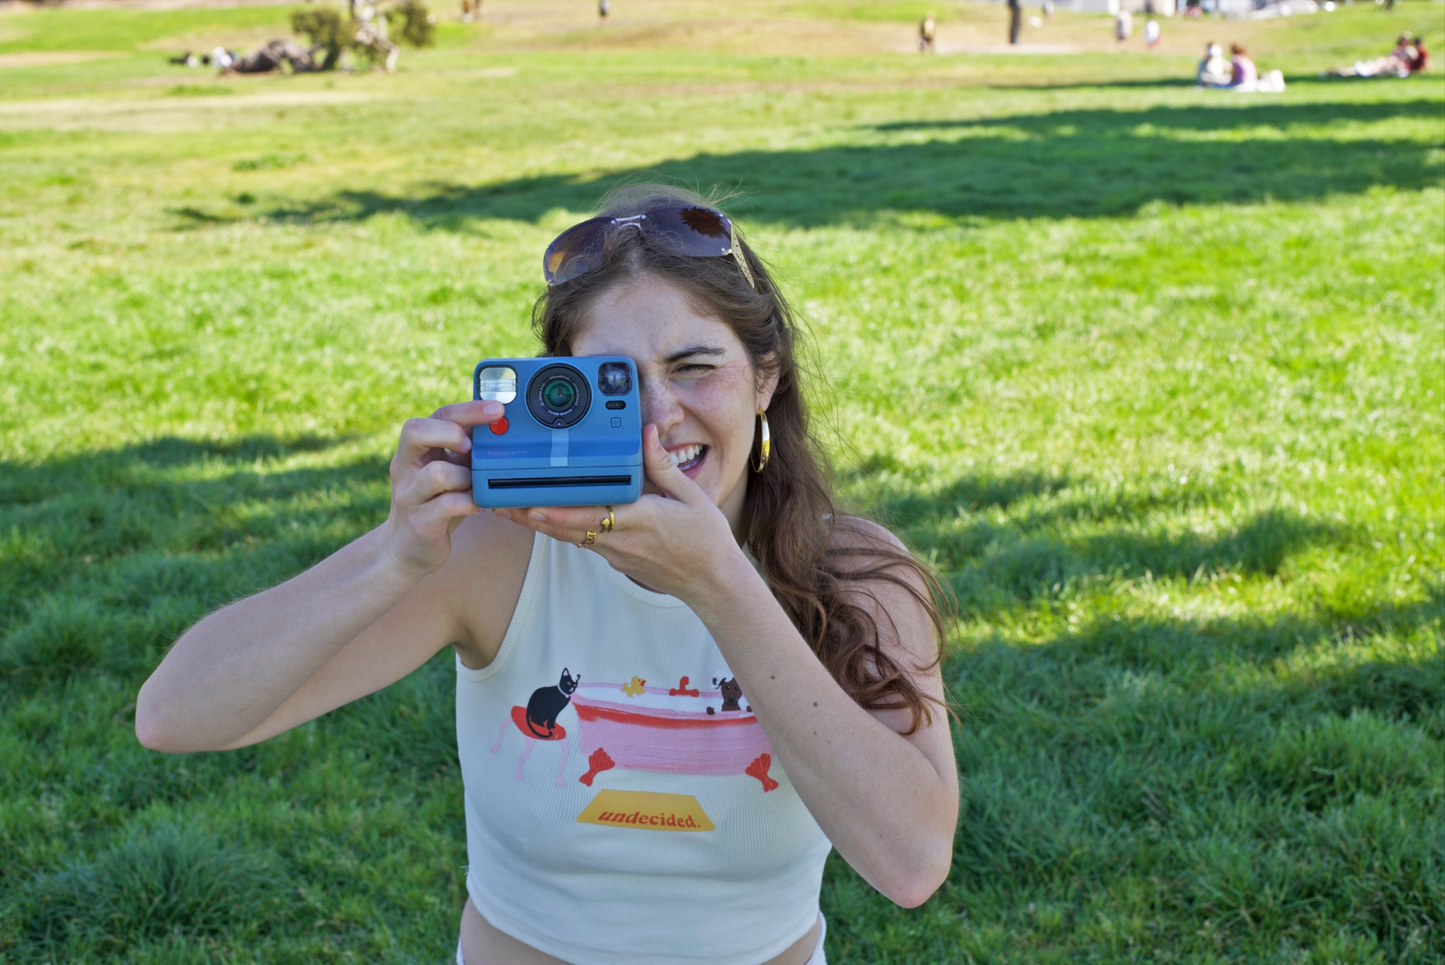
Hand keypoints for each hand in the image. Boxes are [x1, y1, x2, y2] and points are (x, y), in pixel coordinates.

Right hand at [380, 400, 502, 575]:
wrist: (408, 548)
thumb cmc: (436, 503)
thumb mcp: (450, 470)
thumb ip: (466, 450)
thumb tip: (503, 427)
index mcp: (416, 448)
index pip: (437, 415)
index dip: (468, 409)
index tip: (497, 409)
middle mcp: (406, 466)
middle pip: (415, 431)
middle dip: (451, 433)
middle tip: (472, 447)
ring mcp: (409, 494)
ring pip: (438, 473)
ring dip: (467, 477)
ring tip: (476, 486)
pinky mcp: (419, 521)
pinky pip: (448, 505)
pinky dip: (470, 503)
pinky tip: (477, 505)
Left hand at [494, 424, 746, 602]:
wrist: (712, 583)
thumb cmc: (706, 539)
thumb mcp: (691, 496)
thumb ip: (662, 464)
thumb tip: (646, 432)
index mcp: (641, 519)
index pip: (591, 516)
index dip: (558, 512)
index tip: (531, 503)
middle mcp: (622, 540)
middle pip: (567, 528)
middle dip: (531, 516)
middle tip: (499, 502)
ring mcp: (616, 553)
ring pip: (569, 536)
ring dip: (538, 524)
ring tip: (507, 509)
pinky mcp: (615, 559)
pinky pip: (581, 541)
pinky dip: (559, 529)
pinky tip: (541, 518)